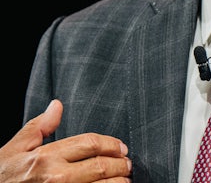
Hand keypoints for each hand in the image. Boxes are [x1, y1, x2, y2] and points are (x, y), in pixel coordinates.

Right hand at [0, 99, 131, 181]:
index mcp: (46, 157)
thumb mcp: (15, 149)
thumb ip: (38, 127)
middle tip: (128, 164)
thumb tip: (56, 106)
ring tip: (124, 180)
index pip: (91, 144)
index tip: (122, 147)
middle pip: (101, 166)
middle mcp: (56, 178)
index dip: (112, 144)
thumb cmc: (2, 175)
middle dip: (120, 164)